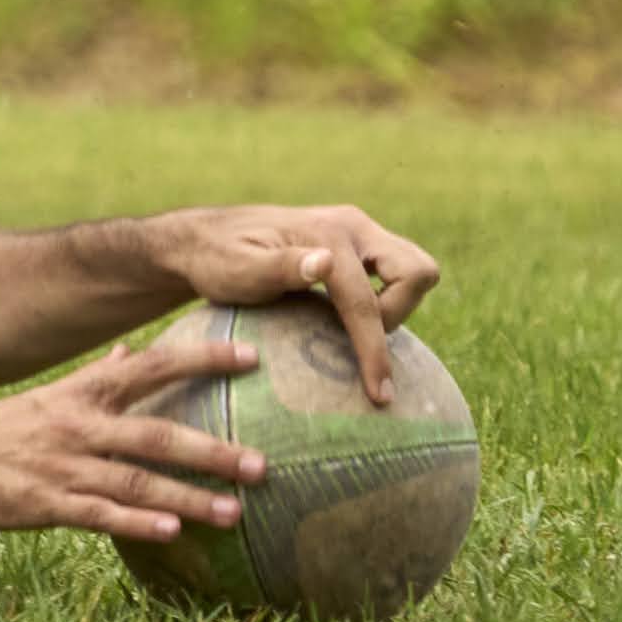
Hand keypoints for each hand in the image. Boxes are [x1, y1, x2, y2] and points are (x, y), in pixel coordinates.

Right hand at [0, 330, 266, 541]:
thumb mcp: (47, 395)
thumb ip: (95, 377)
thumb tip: (130, 351)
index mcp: (81, 393)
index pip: (151, 367)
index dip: (201, 360)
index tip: (252, 358)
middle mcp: (77, 425)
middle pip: (155, 433)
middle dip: (211, 450)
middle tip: (261, 464)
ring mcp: (62, 466)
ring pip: (136, 482)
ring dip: (188, 497)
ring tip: (234, 512)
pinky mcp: (44, 504)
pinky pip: (99, 516)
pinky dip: (137, 524)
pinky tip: (171, 534)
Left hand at [154, 205, 440, 403]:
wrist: (204, 240)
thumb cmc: (216, 260)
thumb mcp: (237, 270)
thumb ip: (280, 268)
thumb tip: (324, 263)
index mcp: (327, 232)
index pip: (368, 301)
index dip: (374, 350)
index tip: (378, 394)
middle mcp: (352, 226)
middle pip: (418, 272)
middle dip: (398, 313)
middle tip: (354, 337)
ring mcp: (358, 233)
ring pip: (414, 272)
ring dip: (394, 307)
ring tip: (351, 331)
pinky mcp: (357, 246)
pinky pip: (395, 276)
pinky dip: (384, 301)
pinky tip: (352, 325)